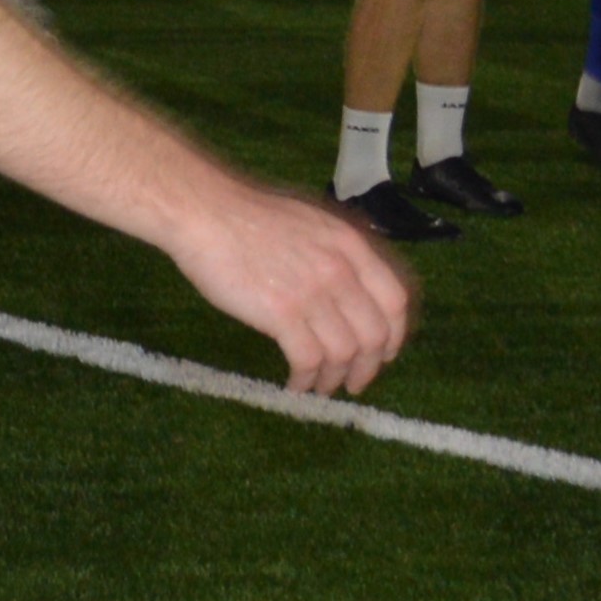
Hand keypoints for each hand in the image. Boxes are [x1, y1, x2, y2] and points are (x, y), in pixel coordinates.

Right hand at [168, 180, 413, 395]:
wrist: (206, 213)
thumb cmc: (247, 216)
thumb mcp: (310, 224)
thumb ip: (335, 253)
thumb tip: (345, 288)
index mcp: (350, 246)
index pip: (394, 300)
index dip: (394, 335)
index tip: (384, 354)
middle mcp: (340, 271)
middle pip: (373, 333)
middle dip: (368, 367)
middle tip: (354, 382)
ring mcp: (313, 293)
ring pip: (343, 352)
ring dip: (334, 377)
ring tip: (320, 387)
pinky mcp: (282, 313)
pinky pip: (307, 359)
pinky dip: (305, 379)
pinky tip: (295, 384)